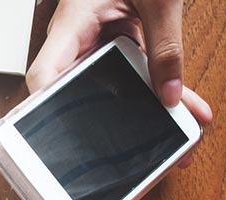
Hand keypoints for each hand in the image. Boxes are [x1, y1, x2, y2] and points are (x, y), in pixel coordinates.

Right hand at [28, 0, 210, 166]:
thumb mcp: (159, 0)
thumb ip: (166, 47)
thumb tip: (170, 95)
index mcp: (72, 23)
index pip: (44, 77)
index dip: (45, 113)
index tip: (59, 144)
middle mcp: (76, 38)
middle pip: (77, 94)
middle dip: (107, 126)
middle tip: (131, 157)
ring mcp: (95, 42)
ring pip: (108, 89)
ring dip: (141, 112)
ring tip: (174, 139)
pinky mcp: (116, 43)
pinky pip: (129, 75)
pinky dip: (154, 91)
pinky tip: (181, 107)